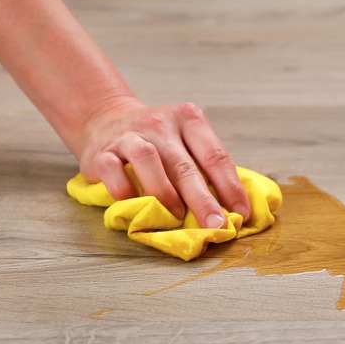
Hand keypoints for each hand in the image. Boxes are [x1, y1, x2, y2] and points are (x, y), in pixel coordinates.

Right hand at [75, 96, 250, 228]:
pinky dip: (124, 190)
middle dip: (203, 200)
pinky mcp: (102, 151)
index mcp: (189, 119)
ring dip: (165, 193)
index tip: (243, 214)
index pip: (215, 155)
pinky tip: (134, 206)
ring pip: (148, 161)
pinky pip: (112, 171)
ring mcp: (130, 135)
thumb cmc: (158, 139)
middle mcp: (160, 124)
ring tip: (176, 216)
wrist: (105, 117)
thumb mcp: (186, 139)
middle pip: (185, 165)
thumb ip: (205, 166)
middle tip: (216, 225)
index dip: (230, 187)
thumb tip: (233, 208)